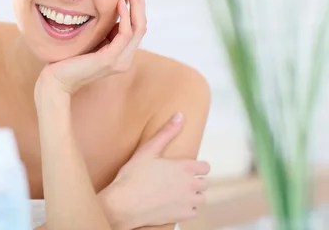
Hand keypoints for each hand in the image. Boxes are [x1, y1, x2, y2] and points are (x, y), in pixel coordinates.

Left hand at [36, 0, 145, 94]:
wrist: (56, 81)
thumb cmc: (69, 60)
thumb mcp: (92, 40)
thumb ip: (105, 30)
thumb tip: (114, 9)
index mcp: (122, 53)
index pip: (137, 25)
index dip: (137, 3)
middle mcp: (125, 58)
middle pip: (142, 24)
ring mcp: (120, 60)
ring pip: (138, 28)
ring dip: (136, 4)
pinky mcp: (110, 60)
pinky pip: (125, 35)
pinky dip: (125, 17)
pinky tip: (120, 2)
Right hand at [100, 113, 209, 228]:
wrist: (125, 203)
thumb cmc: (133, 175)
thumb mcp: (148, 150)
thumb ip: (167, 132)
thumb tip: (180, 115)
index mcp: (185, 167)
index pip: (205, 167)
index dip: (197, 167)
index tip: (186, 168)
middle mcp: (191, 185)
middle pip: (205, 183)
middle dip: (194, 181)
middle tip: (177, 180)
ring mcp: (188, 201)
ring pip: (201, 198)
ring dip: (192, 195)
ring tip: (177, 193)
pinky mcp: (183, 216)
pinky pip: (193, 212)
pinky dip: (186, 208)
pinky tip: (174, 204)